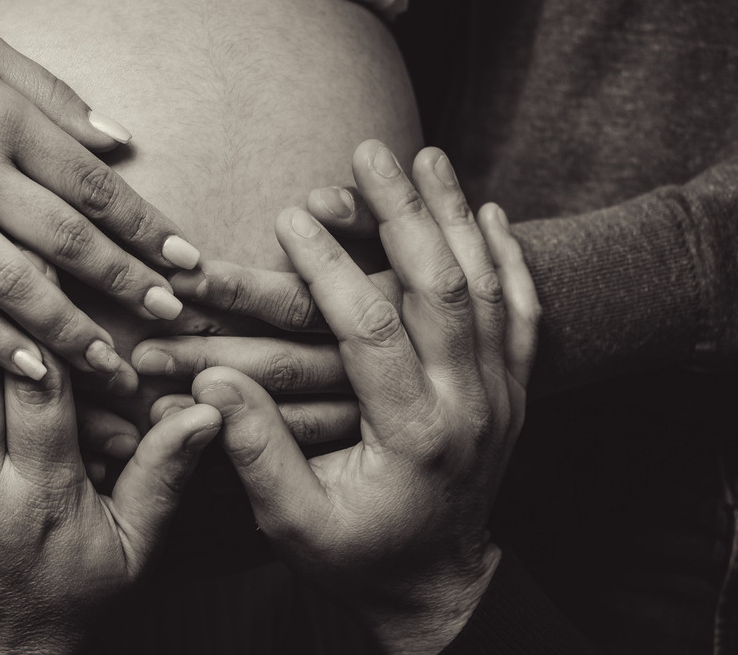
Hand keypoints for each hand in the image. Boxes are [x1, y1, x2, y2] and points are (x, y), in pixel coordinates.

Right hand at [0, 7, 199, 387]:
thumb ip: (55, 99)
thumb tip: (122, 143)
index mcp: (3, 119)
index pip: (92, 184)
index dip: (145, 227)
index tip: (187, 262)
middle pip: (64, 239)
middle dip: (124, 283)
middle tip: (171, 317)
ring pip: (10, 284)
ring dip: (69, 329)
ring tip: (114, 365)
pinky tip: (32, 368)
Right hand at [189, 142, 538, 652]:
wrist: (439, 588)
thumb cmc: (357, 556)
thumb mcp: (293, 522)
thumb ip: (255, 451)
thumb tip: (213, 380)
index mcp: (413, 434)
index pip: (371, 327)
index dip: (329, 265)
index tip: (289, 216)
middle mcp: (469, 406)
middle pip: (446, 285)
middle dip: (406, 210)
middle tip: (372, 150)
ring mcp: (501, 395)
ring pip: (490, 286)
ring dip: (457, 215)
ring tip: (428, 156)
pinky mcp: (512, 391)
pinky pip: (523, 313)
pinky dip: (509, 258)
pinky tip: (489, 213)